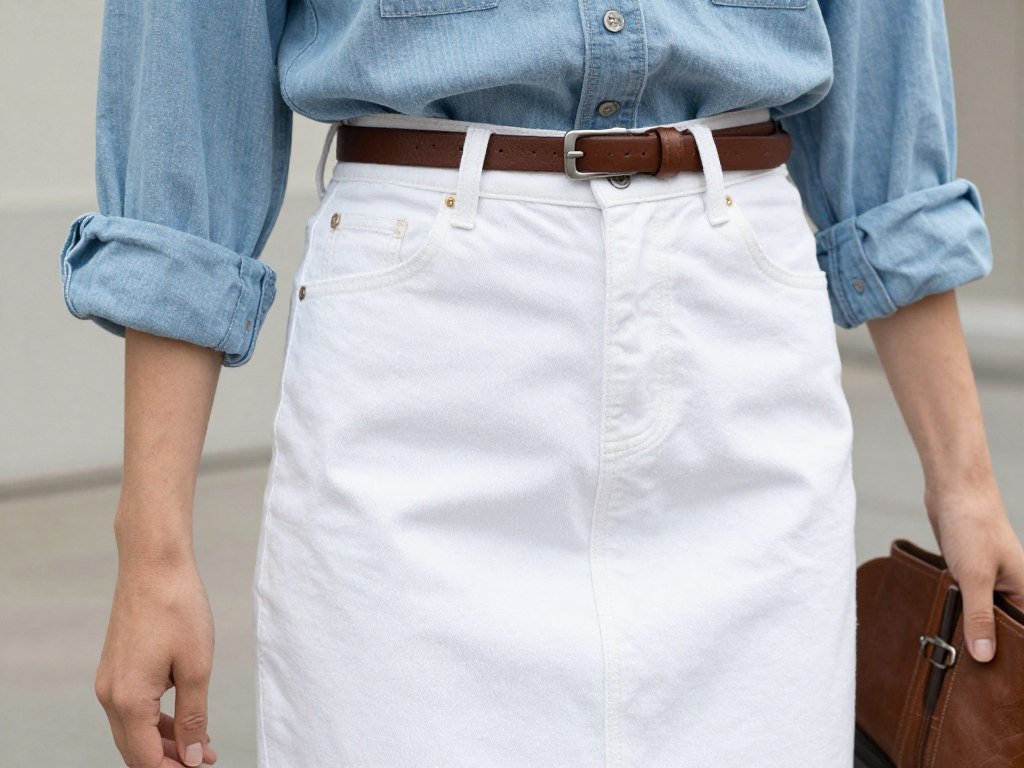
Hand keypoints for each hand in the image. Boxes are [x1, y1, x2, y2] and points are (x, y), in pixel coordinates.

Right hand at [95, 556, 216, 766]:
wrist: (154, 564)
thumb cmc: (178, 608)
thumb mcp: (197, 667)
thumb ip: (194, 716)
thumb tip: (191, 756)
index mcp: (129, 700)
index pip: (145, 759)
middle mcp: (110, 695)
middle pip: (135, 749)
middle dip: (170, 760)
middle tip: (206, 759)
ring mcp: (110, 681)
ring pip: (134, 729)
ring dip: (165, 741)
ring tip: (202, 744)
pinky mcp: (116, 668)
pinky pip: (134, 708)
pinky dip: (157, 719)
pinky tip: (184, 719)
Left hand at [926, 477, 1023, 663]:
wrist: (953, 489)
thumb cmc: (973, 525)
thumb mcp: (974, 576)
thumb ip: (980, 616)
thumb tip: (984, 655)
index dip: (1016, 657)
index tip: (1006, 685)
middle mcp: (1015, 588)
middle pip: (1006, 629)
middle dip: (991, 648)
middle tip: (972, 679)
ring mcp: (992, 581)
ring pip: (985, 617)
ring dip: (972, 631)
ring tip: (955, 661)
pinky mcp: (970, 574)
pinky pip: (968, 603)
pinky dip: (960, 614)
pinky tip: (944, 631)